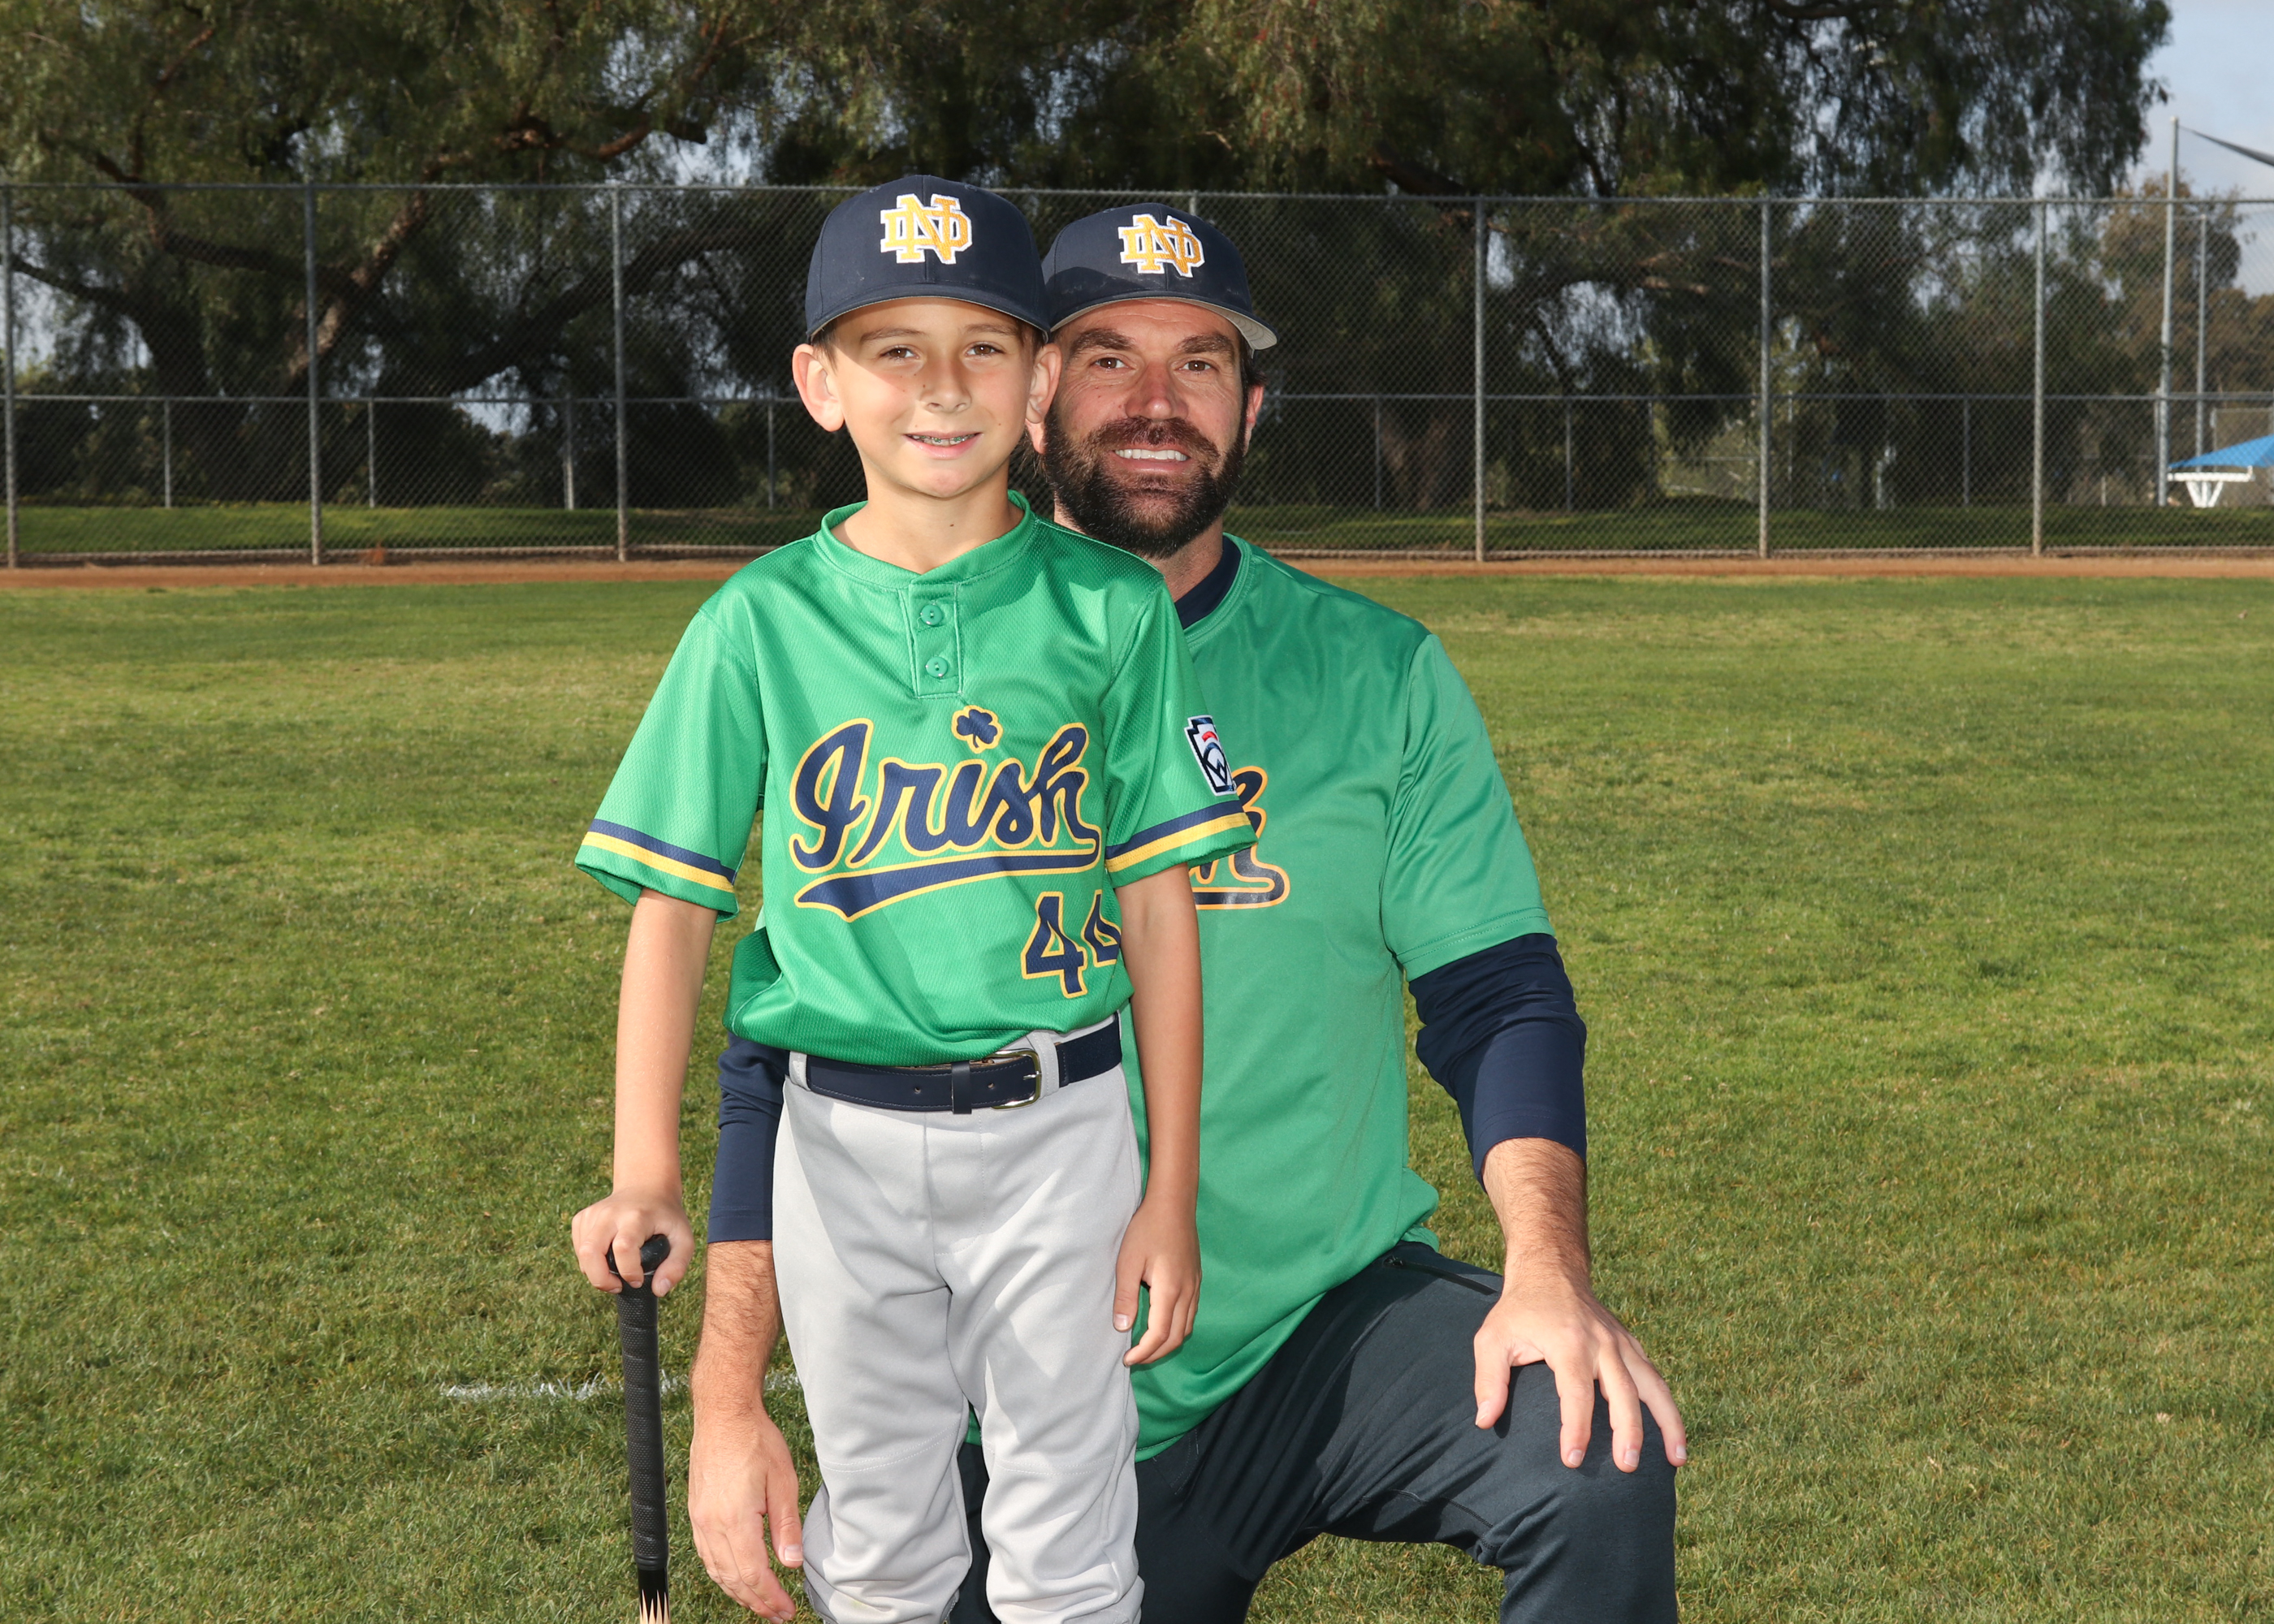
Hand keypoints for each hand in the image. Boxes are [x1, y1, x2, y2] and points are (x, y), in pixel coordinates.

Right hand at [570, 1186, 695, 1297]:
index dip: (629, 1271)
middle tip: (616, 1287)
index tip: (638, 1281)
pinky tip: (606, 1257)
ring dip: (595, 1272)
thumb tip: (658, 1290)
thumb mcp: (683, 1239)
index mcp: (636, 1217)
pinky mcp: (582, 1217)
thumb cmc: (666, 1217)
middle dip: (600, 1279)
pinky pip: (579, 1248)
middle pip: (590, 1251)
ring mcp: (593, 1213)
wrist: (648, 1187)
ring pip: (582, 1253)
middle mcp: (610, 1213)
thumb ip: (677, 1266)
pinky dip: (589, 1261)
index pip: (623, 1247)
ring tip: (614, 1274)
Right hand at [689, 1402, 804, 1619]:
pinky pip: (707, 1556)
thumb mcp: (783, 1480)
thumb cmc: (756, 1441)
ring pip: (717, 1571)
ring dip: (739, 1592)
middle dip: (757, 1602)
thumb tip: (791, 1563)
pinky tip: (736, 1578)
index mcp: (735, 1520)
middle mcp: (711, 1525)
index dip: (771, 1597)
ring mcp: (700, 1520)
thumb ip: (786, 1525)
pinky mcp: (696, 1513)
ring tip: (760, 1604)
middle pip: (733, 1579)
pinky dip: (722, 1574)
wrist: (723, 1414)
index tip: (787, 1610)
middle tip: (778, 1615)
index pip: (754, 1574)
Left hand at [1115, 1193, 1199, 1364]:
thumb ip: (1125, 1297)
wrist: (1173, 1203)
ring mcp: (1195, 1286)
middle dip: (1156, 1354)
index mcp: (1170, 1290)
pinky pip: (1191, 1314)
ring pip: (1187, 1327)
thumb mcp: (1128, 1262)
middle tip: (1134, 1358)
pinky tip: (1162, 1324)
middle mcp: (1188, 1292)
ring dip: (1168, 1343)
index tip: (1126, 1359)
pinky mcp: (1196, 1279)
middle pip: (1177, 1337)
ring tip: (1147, 1347)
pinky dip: (1178, 1328)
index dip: (1144, 1352)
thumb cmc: (1147, 1229)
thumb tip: (1122, 1328)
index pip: (1160, 1335)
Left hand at [1472, 1264, 1686, 1472]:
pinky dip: (1667, 1405)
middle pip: (1622, 1393)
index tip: (1572, 1460)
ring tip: (1677, 1459)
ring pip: (1652, 1385)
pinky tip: (1673, 1435)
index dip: (1576, 1429)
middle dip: (1628, 1432)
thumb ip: (1488, 1380)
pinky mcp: (1630, 1345)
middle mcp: (1601, 1343)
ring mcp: (1621, 1343)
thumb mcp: (1492, 1338)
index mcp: (1568, 1342)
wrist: (1551, 1272)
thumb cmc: (1518, 1311)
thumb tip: (1485, 1421)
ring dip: (1667, 1422)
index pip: (1576, 1393)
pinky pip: (1654, 1377)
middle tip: (1627, 1467)